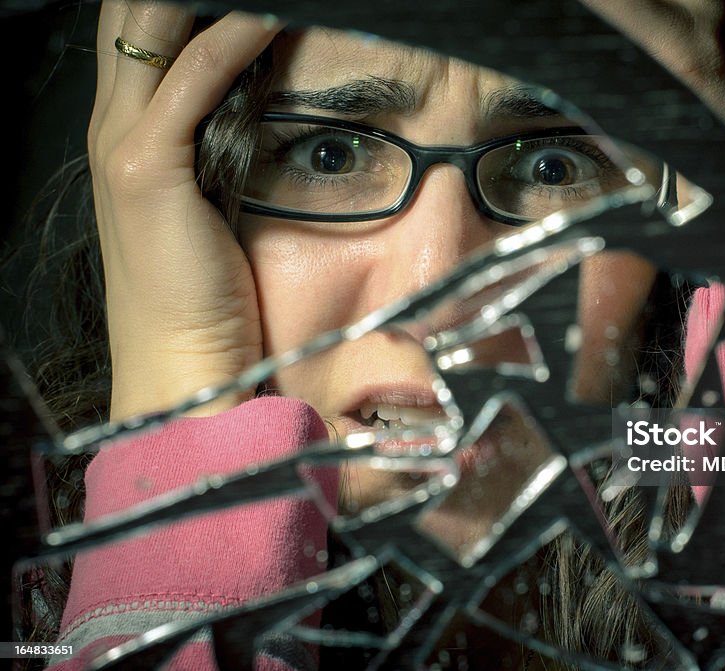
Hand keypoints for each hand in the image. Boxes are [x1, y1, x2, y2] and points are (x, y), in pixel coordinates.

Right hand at [89, 1, 279, 420]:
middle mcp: (113, 130)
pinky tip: (267, 19)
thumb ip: (220, 150)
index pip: (138, 38)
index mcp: (127, 138)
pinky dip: (231, 39)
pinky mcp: (146, 168)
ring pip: (148, 30)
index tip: (243, 0)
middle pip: (128, 19)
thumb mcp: (210, 206)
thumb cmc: (206, 294)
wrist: (184, 363)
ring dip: (201, 0)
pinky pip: (190, 79)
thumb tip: (263, 107)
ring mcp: (122, 146)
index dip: (171, 4)